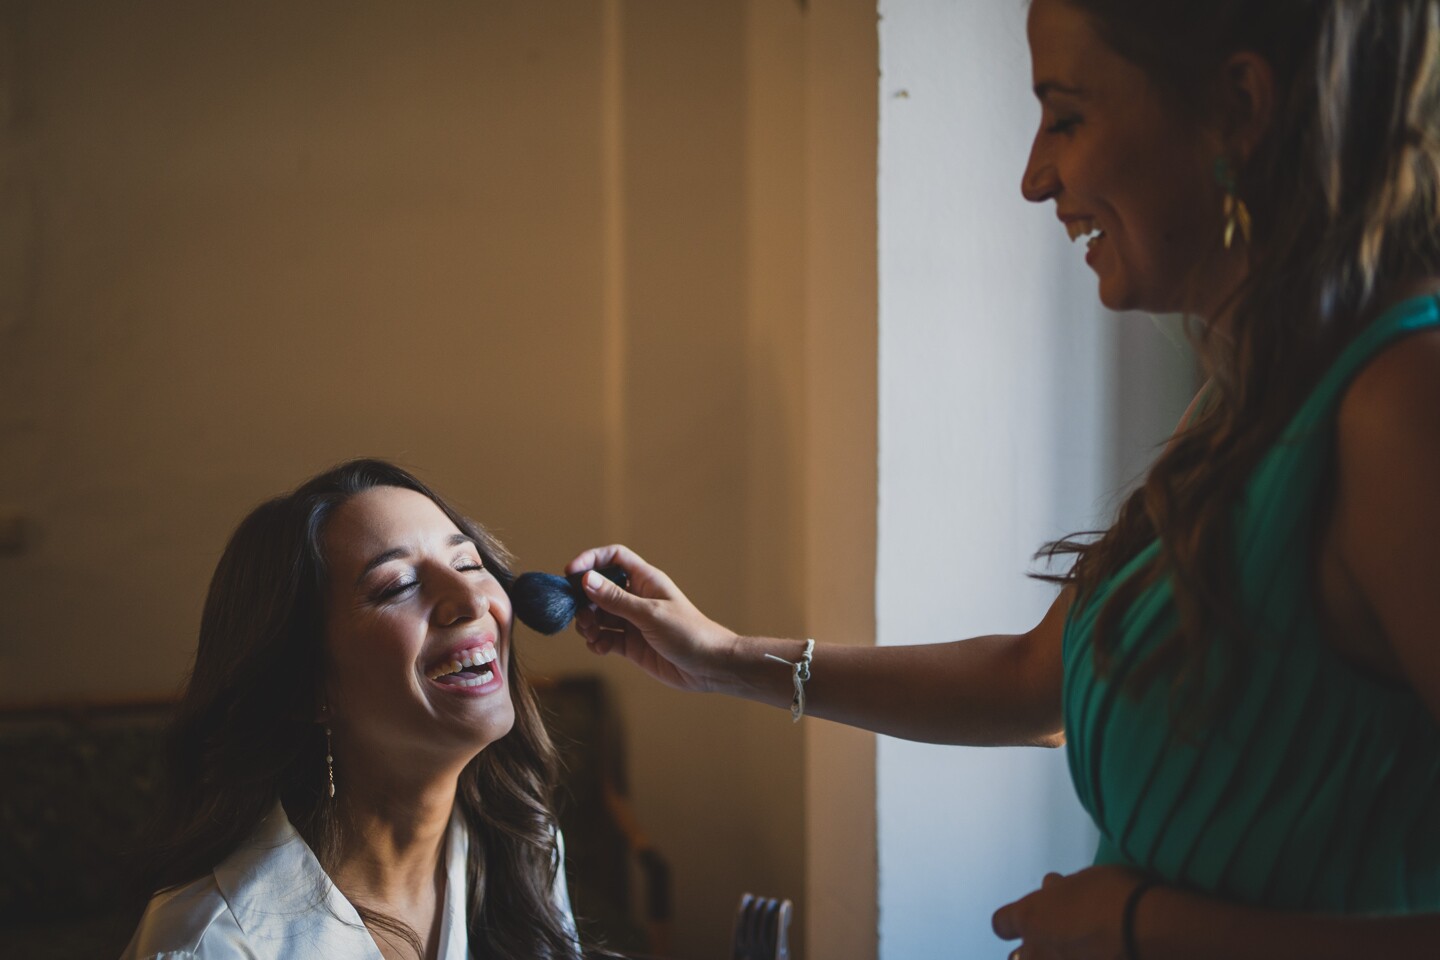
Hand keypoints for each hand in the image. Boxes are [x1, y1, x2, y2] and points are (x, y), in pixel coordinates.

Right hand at [565, 544, 738, 693]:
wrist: (709, 666)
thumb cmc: (688, 633)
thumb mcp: (649, 614)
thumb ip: (616, 599)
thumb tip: (586, 579)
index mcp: (645, 581)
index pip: (614, 558)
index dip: (592, 560)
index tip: (571, 572)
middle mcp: (636, 598)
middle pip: (599, 589)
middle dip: (584, 600)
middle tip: (580, 616)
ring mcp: (632, 622)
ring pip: (598, 616)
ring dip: (588, 624)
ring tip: (591, 634)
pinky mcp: (631, 644)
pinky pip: (605, 638)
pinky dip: (597, 642)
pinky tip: (600, 648)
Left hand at [992, 865, 1144, 959]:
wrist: (1148, 930)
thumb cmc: (1116, 893)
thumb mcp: (1083, 880)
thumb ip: (1062, 891)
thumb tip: (1052, 888)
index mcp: (1031, 916)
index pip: (1003, 924)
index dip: (1014, 923)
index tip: (1035, 917)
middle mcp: (1038, 949)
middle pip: (1019, 957)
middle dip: (1035, 950)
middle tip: (1062, 940)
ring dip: (1056, 957)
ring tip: (1084, 951)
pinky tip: (1105, 955)